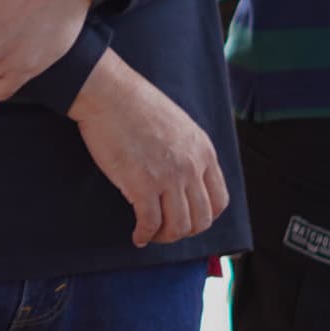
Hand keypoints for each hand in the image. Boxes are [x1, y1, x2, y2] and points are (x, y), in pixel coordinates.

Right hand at [67, 53, 228, 247]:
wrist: (110, 94)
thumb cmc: (137, 105)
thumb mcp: (179, 125)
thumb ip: (188, 152)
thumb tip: (183, 177)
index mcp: (204, 152)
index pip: (219, 200)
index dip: (204, 217)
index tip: (187, 218)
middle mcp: (192, 167)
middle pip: (201, 219)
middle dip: (184, 231)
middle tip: (166, 230)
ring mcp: (169, 178)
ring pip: (179, 226)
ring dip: (165, 236)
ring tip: (151, 234)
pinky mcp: (142, 185)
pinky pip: (150, 223)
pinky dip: (144, 235)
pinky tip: (137, 235)